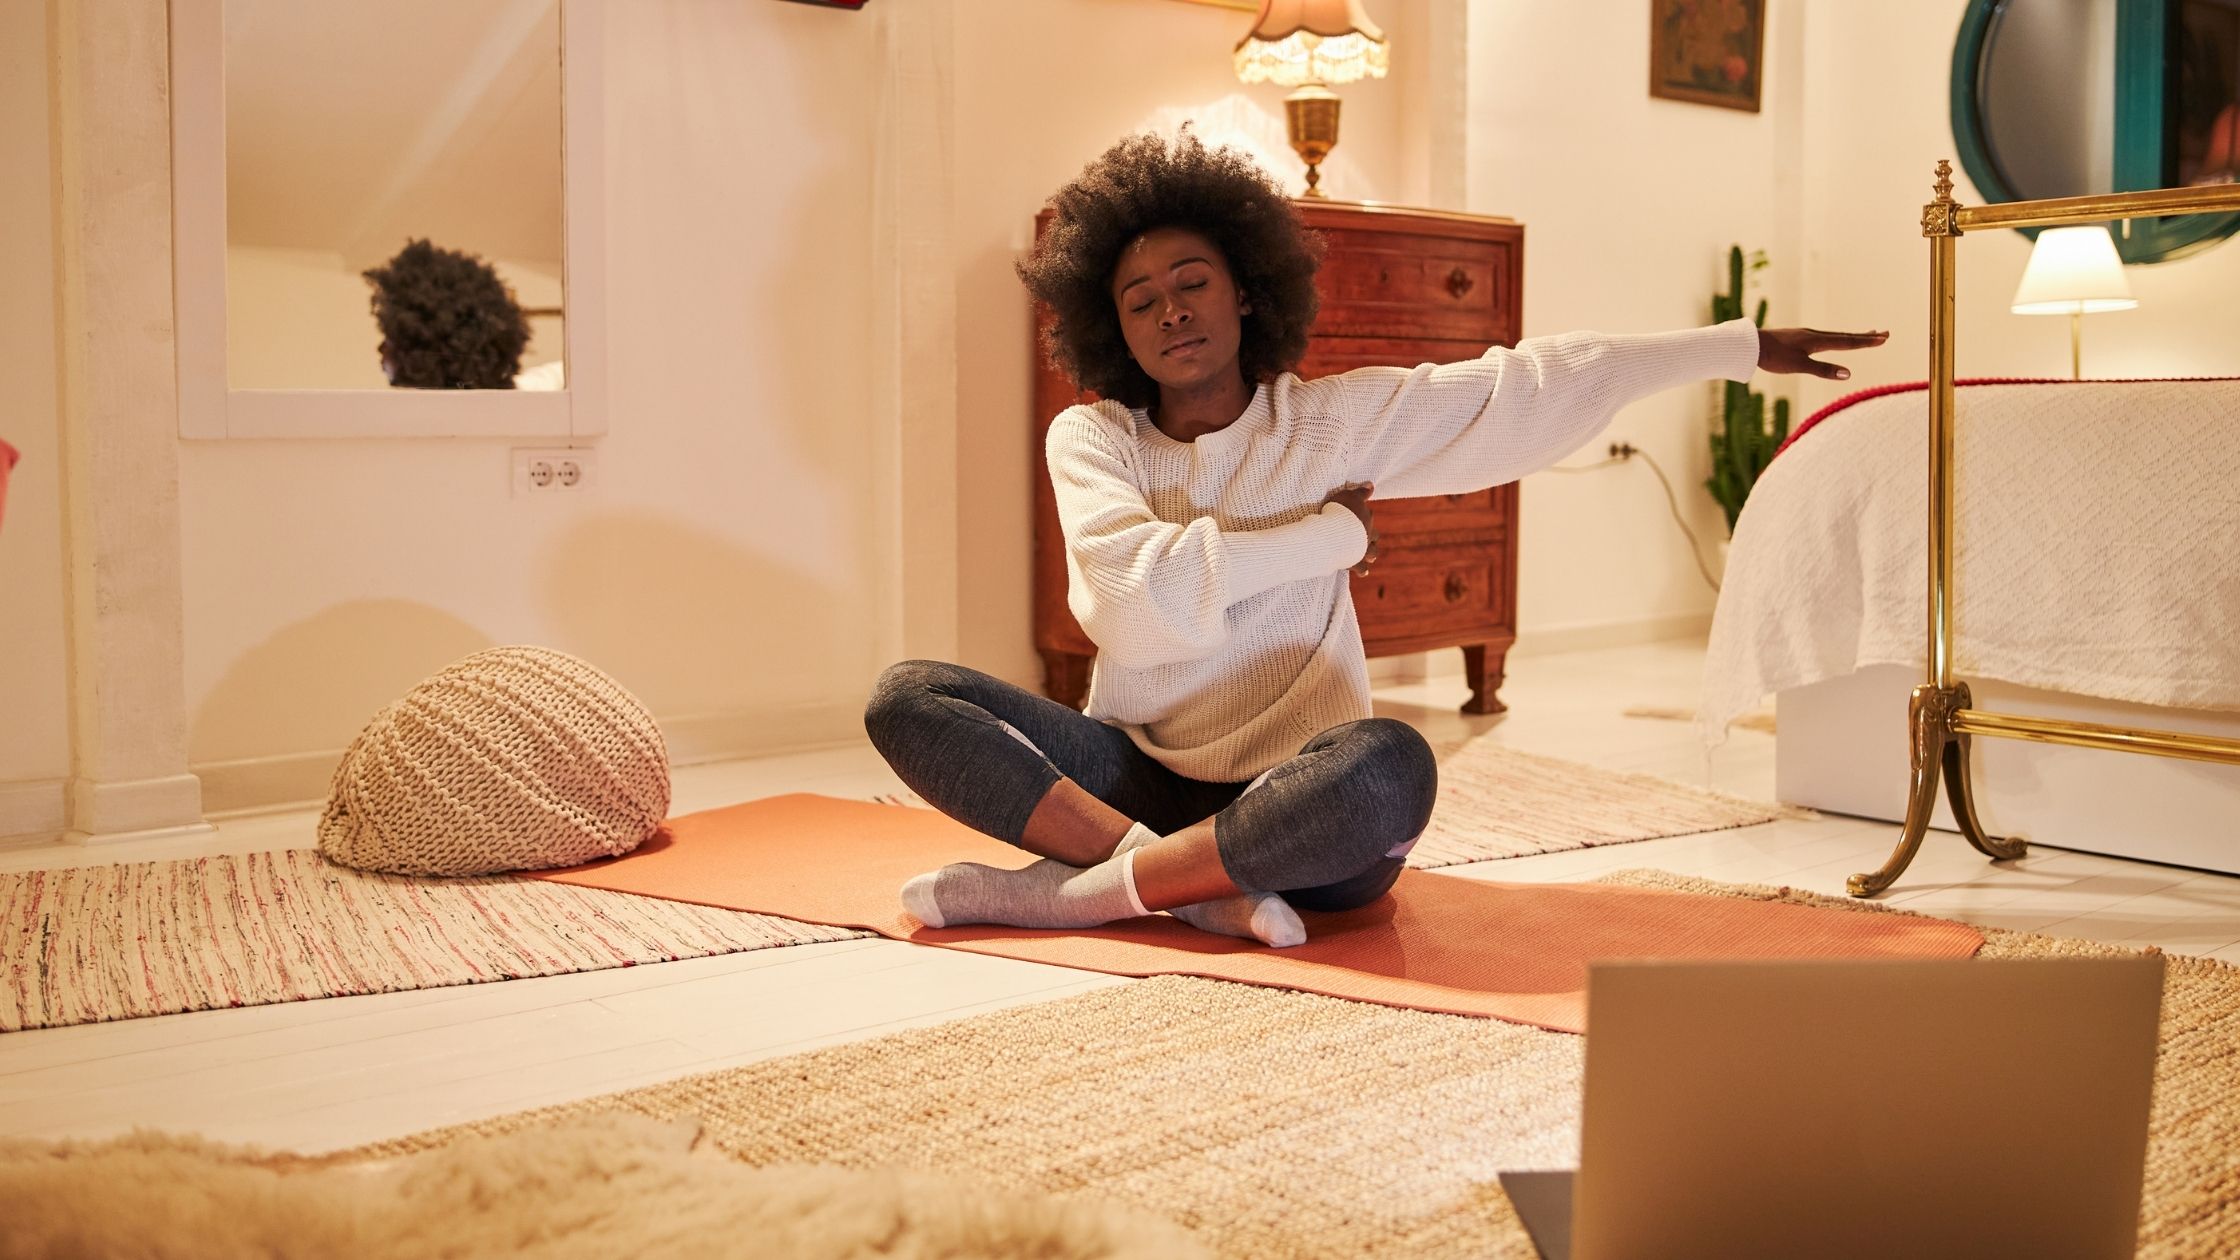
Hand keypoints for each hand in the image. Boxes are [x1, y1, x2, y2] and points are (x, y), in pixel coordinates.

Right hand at [1323, 481, 1379, 575]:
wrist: (1336, 534)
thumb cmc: (1340, 513)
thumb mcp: (1350, 496)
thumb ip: (1361, 492)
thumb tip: (1371, 484)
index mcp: (1365, 518)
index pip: (1368, 515)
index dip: (1363, 514)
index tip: (1358, 513)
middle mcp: (1367, 534)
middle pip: (1374, 534)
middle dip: (1372, 535)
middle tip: (1371, 537)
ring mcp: (1362, 549)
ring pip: (1372, 552)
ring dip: (1372, 553)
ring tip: (1372, 556)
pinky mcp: (1355, 561)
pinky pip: (1361, 568)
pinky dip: (1362, 570)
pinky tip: (1363, 572)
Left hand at [1756, 327, 1888, 380]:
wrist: (1750, 345)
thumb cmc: (1773, 356)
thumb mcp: (1799, 366)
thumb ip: (1823, 370)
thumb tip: (1849, 373)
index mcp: (1818, 340)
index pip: (1848, 342)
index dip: (1866, 342)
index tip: (1884, 338)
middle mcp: (1815, 335)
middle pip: (1846, 336)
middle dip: (1866, 336)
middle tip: (1884, 333)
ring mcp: (1806, 335)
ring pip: (1835, 335)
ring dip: (1853, 336)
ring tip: (1865, 334)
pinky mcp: (1798, 338)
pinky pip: (1824, 337)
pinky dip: (1837, 338)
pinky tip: (1833, 340)